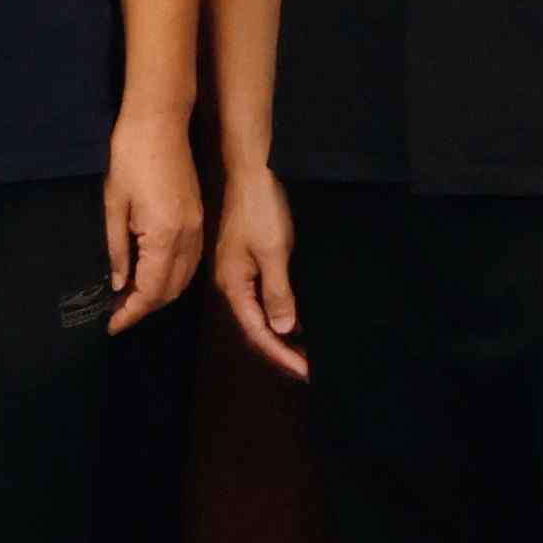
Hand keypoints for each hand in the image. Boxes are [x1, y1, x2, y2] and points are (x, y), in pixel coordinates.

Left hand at [103, 109, 205, 333]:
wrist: (160, 120)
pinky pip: (191, 261)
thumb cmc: (130, 156)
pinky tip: (152, 274)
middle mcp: (187, 237)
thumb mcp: (114, 204)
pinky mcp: (199, 217)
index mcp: (164, 236)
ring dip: (160, 294)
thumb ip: (117, 249)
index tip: (110, 325)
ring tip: (130, 298)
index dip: (130, 313)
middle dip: (144, 308)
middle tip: (116, 314)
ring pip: (184, 278)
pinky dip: (173, 276)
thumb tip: (119, 284)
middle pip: (170, 290)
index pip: (150, 291)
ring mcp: (197, 227)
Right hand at [214, 171, 305, 379]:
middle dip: (282, 349)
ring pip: (260, 311)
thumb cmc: (262, 210)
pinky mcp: (249, 257)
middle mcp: (232, 281)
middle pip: (256, 325)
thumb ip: (278, 293)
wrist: (252, 169)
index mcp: (232, 284)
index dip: (281, 355)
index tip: (306, 373)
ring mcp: (239, 269)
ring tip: (306, 350)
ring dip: (282, 332)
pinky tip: (297, 316)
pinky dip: (281, 309)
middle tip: (310, 368)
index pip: (257, 331)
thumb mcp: (274, 253)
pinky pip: (264, 294)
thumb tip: (283, 329)